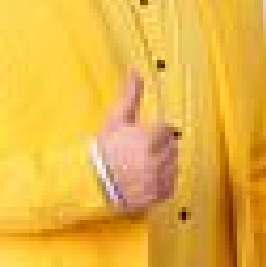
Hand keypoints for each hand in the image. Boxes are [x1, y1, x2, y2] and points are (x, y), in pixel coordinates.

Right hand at [96, 67, 178, 212]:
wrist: (92, 183)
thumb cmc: (103, 150)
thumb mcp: (116, 119)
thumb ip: (130, 94)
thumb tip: (135, 69)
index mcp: (147, 141)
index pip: (167, 128)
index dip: (155, 129)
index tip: (144, 133)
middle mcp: (155, 162)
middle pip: (172, 145)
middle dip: (160, 144)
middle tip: (142, 148)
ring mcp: (157, 181)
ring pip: (173, 164)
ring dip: (163, 161)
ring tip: (144, 162)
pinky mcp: (158, 196)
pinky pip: (171, 184)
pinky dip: (163, 179)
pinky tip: (148, 176)